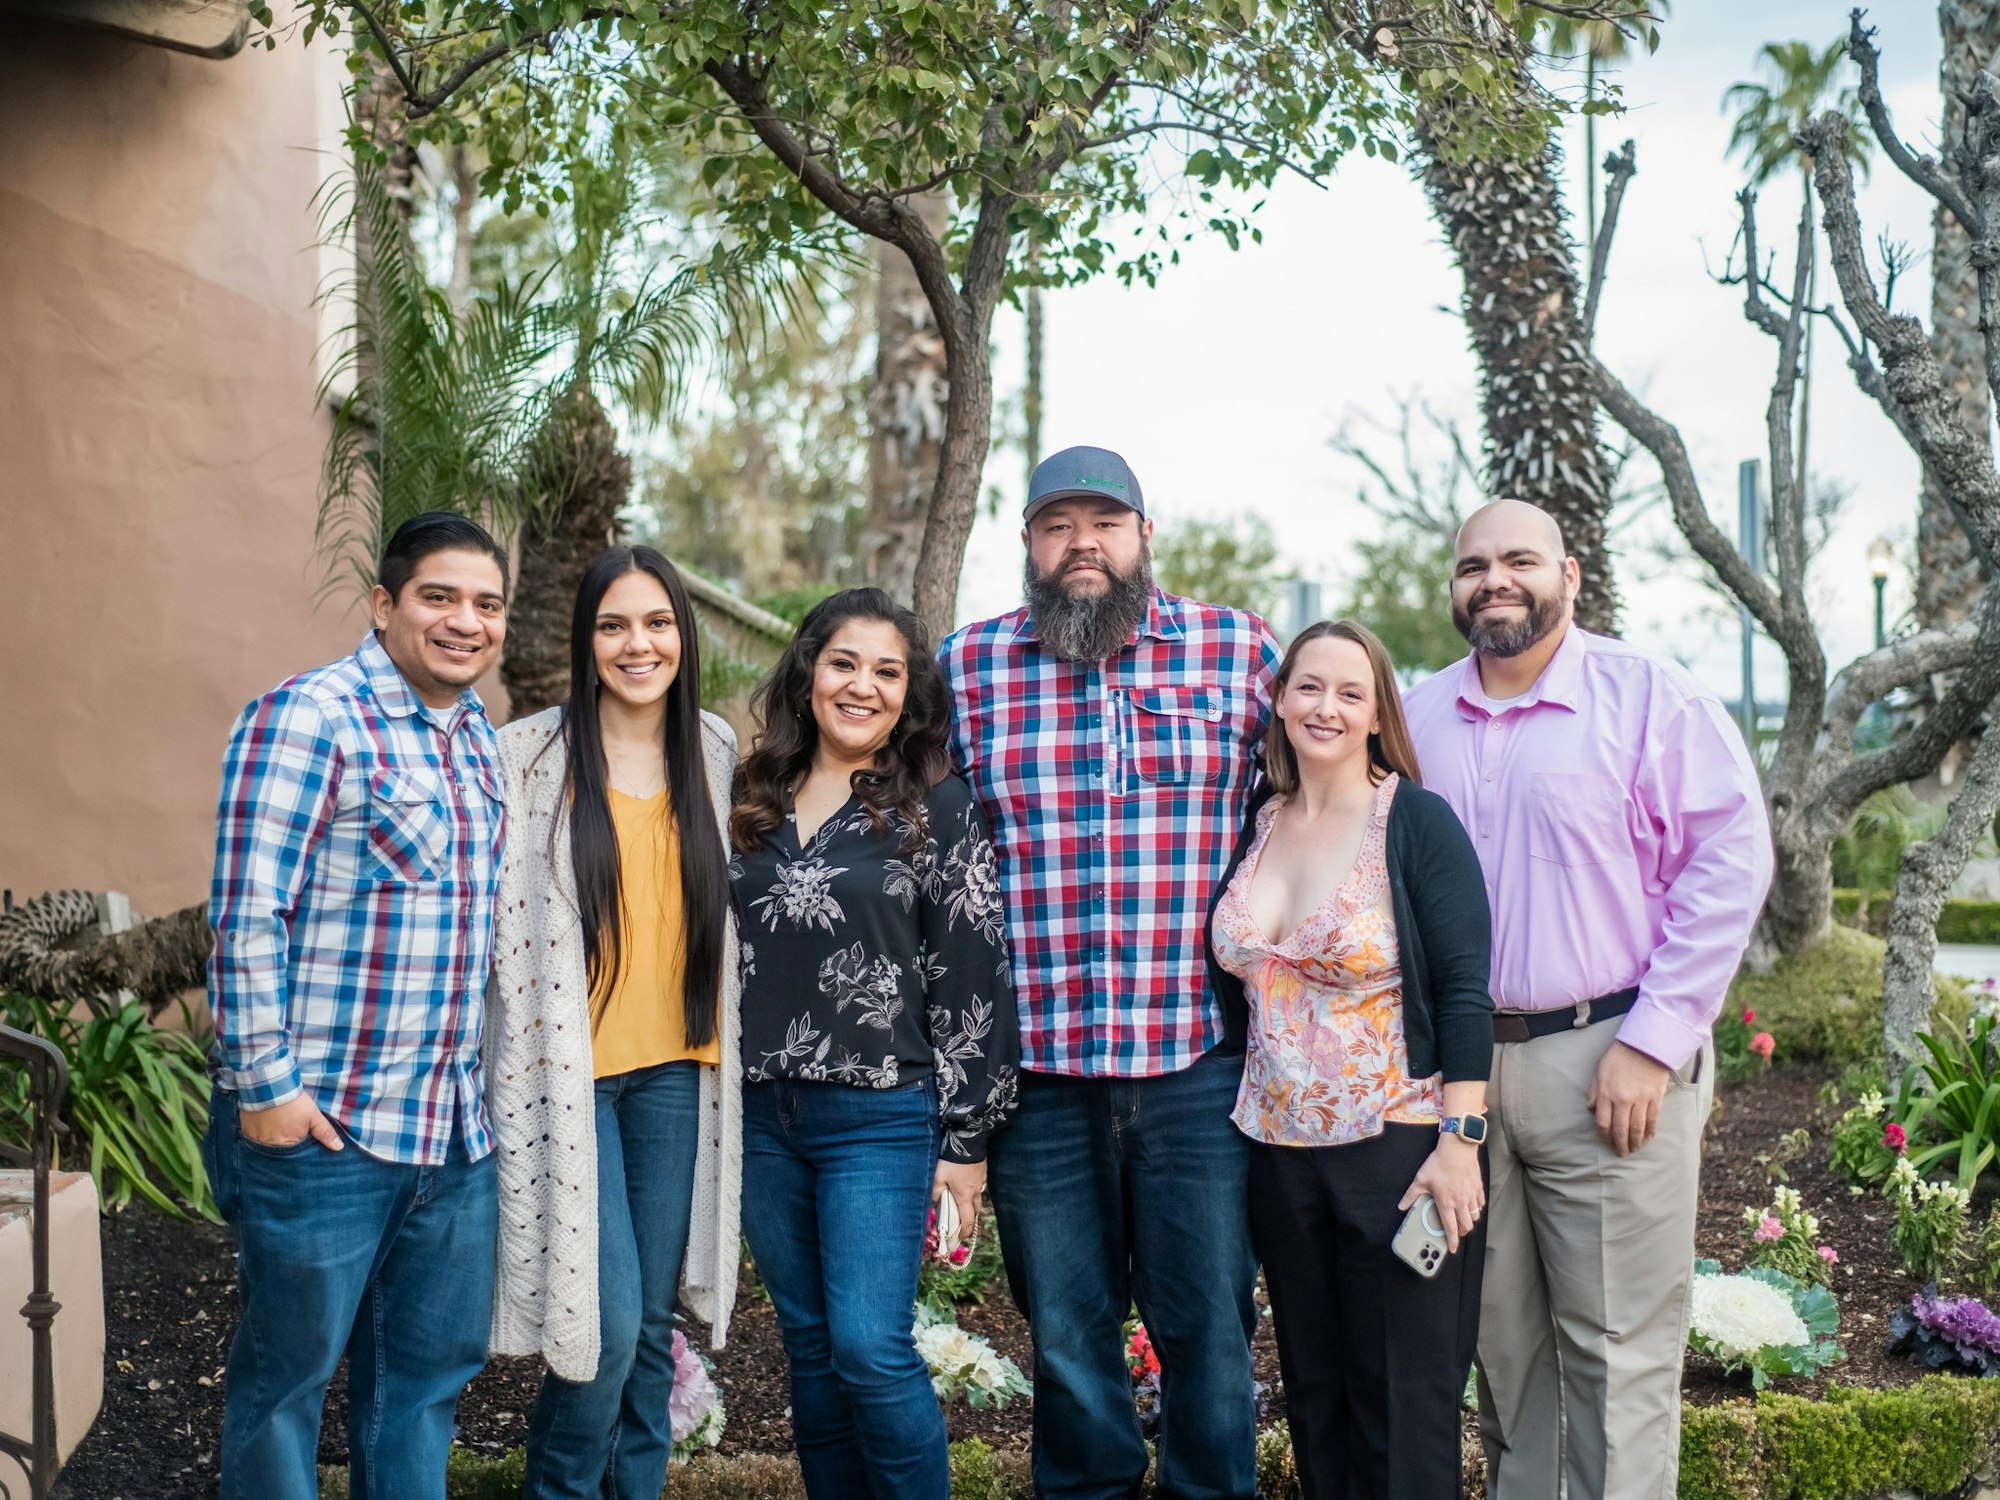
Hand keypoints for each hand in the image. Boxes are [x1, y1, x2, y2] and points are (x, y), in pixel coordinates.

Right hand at [238, 1094, 342, 1151]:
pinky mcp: (245, 1131)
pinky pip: (253, 1140)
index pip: (295, 1158)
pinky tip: (265, 1129)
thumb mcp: (313, 1115)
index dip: (300, 1152)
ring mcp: (255, 1140)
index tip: (303, 1146)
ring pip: (266, 1147)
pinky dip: (259, 1136)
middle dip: (286, 1149)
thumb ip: (325, 1133)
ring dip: (272, 1142)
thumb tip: (338, 1148)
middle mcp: (269, 1147)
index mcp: (287, 1146)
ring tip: (277, 1132)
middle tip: (289, 1137)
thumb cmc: (293, 1102)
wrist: (268, 1085)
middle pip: (280, 1154)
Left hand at [932, 1160, 985, 1260]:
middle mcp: (975, 1191)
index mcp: (964, 1196)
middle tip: (960, 1221)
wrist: (967, 1141)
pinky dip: (972, 1190)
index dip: (965, 1232)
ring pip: (977, 1198)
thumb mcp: (937, 1178)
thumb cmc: (951, 1161)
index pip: (968, 1220)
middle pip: (975, 1211)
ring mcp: (981, 1181)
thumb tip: (934, 1206)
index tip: (961, 1237)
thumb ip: (935, 1194)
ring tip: (960, 1201)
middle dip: (969, 1218)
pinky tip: (963, 1184)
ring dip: (971, 1203)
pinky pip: (978, 1186)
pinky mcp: (982, 1172)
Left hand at [1399, 1135, 1484, 1252]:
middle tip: (1457, 1232)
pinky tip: (1472, 1206)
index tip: (1452, 1248)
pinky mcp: (1478, 1187)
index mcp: (1446, 1203)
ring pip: (1475, 1216)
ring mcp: (1471, 1195)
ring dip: (1470, 1221)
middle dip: (1462, 1233)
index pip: (1450, 1228)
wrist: (1457, 1149)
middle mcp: (1461, 1202)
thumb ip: (1411, 1195)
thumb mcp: (1420, 1179)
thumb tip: (1402, 1205)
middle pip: (1466, 1226)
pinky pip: (1480, 1203)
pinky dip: (1477, 1208)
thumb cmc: (1439, 1163)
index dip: (1452, 1241)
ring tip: (1463, 1220)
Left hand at [1586, 1040, 1669, 1157]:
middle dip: (1620, 1144)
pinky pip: (1653, 1119)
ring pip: (1638, 1128)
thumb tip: (1592, 1110)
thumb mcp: (1599, 1071)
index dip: (1604, 1135)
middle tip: (1621, 1154)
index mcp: (1607, 1093)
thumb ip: (1594, 1092)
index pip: (1603, 1122)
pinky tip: (1648, 1138)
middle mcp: (1623, 1100)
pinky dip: (1650, 1131)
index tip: (1606, 1142)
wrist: (1645, 1046)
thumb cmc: (1618, 1057)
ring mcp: (1641, 1100)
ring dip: (1636, 1142)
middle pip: (1621, 1129)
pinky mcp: (1656, 1098)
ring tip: (1634, 1149)